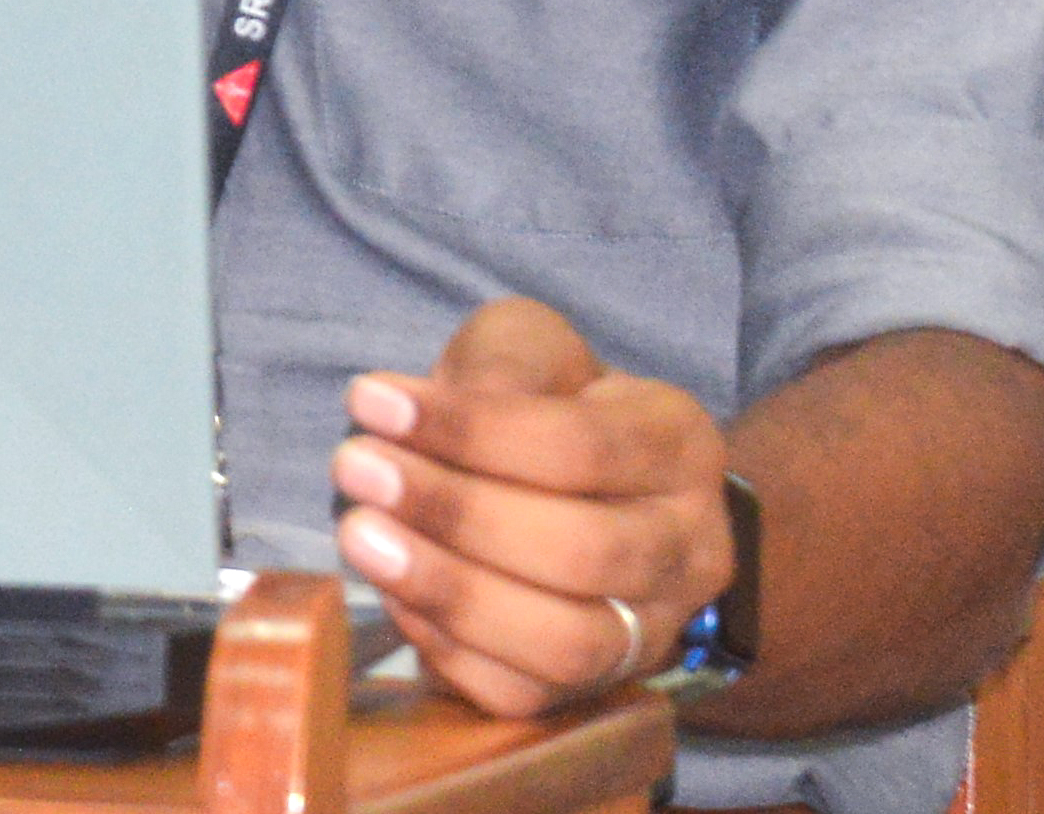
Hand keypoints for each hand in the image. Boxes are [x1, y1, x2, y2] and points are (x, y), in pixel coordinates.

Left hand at [327, 297, 735, 716]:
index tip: (372, 402)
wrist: (571, 492)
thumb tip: (441, 414)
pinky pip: (519, 694)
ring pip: (563, 642)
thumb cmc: (544, 406)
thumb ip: (502, 364)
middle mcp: (687, 549)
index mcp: (680, 446)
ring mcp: (650, 634)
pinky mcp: (590, 693)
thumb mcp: (532, 349)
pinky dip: (447, 646)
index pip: (581, 447)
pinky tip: (394, 591)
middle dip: (455, 512)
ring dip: (449, 590)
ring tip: (360, 536)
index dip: (472, 431)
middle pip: (583, 551)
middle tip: (356, 469)